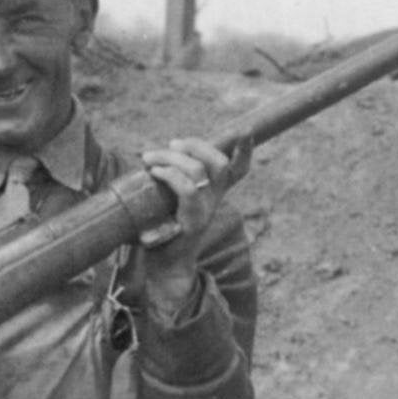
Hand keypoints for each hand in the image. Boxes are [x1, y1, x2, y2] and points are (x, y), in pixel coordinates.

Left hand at [132, 138, 240, 315]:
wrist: (166, 268)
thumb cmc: (165, 232)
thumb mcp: (173, 203)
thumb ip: (175, 183)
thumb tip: (158, 157)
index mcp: (213, 194)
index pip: (238, 170)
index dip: (245, 150)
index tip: (246, 131)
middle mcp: (214, 200)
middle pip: (220, 163)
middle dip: (196, 145)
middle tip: (172, 143)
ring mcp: (205, 211)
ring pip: (198, 171)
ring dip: (171, 157)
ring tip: (150, 158)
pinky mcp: (191, 222)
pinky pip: (187, 190)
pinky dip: (169, 175)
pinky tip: (155, 172)